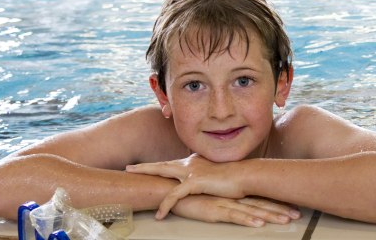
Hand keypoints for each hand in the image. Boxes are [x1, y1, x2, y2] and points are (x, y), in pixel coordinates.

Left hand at [126, 154, 244, 218]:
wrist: (245, 175)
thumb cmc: (235, 177)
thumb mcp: (217, 176)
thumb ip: (206, 178)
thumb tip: (202, 184)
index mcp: (195, 161)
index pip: (172, 163)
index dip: (159, 166)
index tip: (148, 167)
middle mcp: (191, 163)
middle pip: (163, 164)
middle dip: (145, 166)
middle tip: (130, 168)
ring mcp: (192, 171)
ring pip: (163, 173)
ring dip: (147, 176)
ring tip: (134, 181)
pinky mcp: (195, 182)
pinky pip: (175, 195)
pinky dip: (166, 205)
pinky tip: (160, 214)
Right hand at [171, 195, 300, 226]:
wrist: (172, 187)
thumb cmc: (192, 191)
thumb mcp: (213, 193)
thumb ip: (225, 193)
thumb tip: (235, 195)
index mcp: (234, 192)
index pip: (260, 197)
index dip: (277, 201)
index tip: (293, 205)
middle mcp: (233, 196)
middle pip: (261, 203)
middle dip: (280, 209)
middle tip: (297, 214)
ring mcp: (225, 203)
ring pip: (252, 210)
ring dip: (270, 215)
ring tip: (286, 220)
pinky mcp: (214, 210)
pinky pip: (234, 216)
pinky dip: (247, 220)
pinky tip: (259, 224)